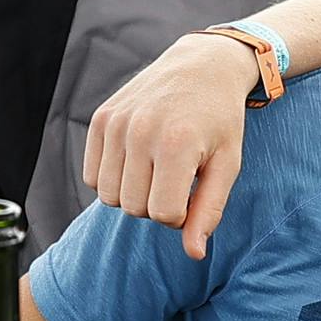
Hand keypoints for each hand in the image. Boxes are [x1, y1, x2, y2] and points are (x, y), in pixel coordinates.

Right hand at [83, 33, 257, 258]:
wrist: (202, 65)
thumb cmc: (220, 120)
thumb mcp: (227, 164)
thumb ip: (209, 210)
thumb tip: (195, 255)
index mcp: (177, 144)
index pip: (163, 214)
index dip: (181, 214)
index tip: (193, 192)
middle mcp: (141, 131)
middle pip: (133, 208)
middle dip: (155, 205)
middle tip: (176, 180)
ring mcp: (116, 123)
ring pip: (109, 196)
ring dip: (133, 194)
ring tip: (156, 170)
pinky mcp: (100, 119)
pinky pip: (93, 176)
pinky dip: (112, 179)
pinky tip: (136, 160)